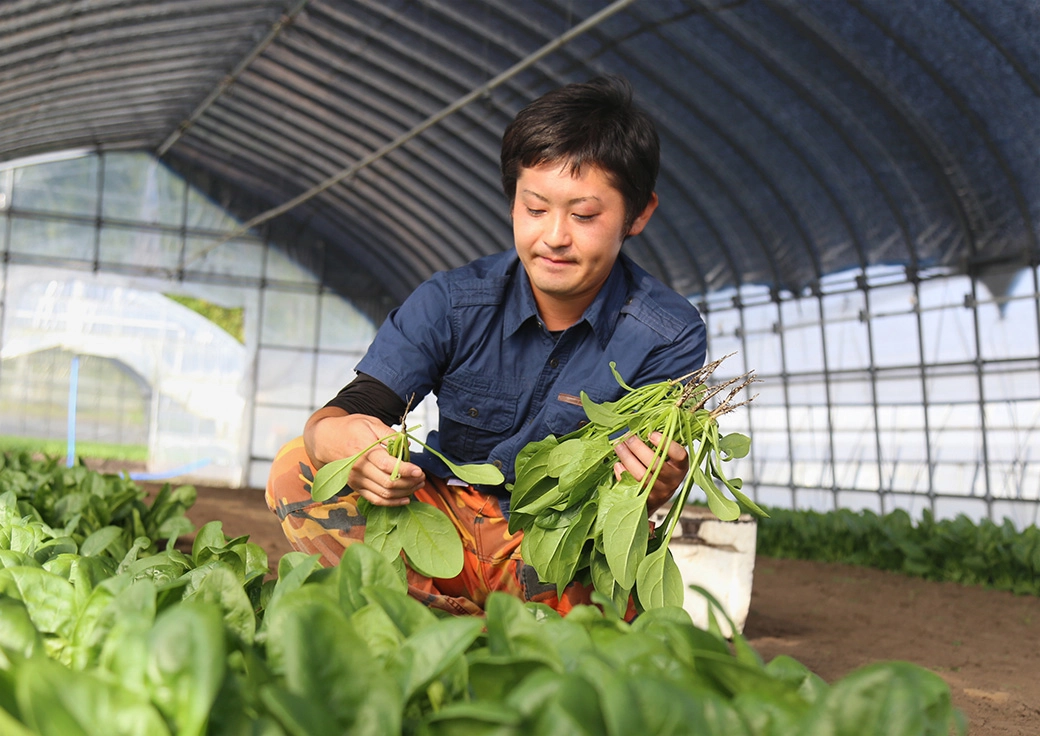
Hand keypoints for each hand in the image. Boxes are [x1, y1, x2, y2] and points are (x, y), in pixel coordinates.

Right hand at [304, 408, 424, 506]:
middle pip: (388, 483)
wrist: (325, 439)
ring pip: (384, 494)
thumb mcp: (370, 422)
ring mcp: (357, 480)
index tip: (420, 471)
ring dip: (404, 492)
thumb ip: (389, 434)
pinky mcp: (356, 487)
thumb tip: (407, 445)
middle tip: (422, 478)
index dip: (406, 470)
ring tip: (417, 486)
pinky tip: (405, 499)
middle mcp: (359, 468)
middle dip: (409, 483)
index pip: (388, 465)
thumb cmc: (350, 428)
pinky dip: (392, 503)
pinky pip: (375, 500)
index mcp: (364, 450)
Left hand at [613, 431, 688, 514]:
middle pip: (655, 464)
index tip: (651, 434)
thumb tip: (640, 421)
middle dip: (638, 448)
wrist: (656, 497)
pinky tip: (618, 464)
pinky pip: (631, 486)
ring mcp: (658, 492)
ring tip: (618, 446)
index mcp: (680, 467)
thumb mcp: (666, 457)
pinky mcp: (645, 500)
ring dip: (627, 458)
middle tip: (627, 436)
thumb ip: (659, 443)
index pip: (680, 455)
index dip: (666, 444)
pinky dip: (622, 473)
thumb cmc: (660, 469)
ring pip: (641, 475)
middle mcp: (672, 481)